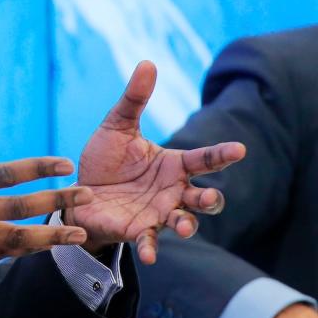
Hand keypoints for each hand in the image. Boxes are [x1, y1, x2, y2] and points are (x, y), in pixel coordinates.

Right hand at [0, 87, 93, 261]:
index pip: (2, 175)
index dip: (36, 168)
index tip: (65, 163)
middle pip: (17, 210)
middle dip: (56, 202)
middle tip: (87, 194)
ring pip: (13, 241)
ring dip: (49, 237)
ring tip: (80, 232)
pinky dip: (25, 250)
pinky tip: (46, 245)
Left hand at [66, 61, 244, 262]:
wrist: (79, 192)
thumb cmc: (105, 160)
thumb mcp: (116, 126)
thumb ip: (134, 100)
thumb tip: (147, 63)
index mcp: (173, 164)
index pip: (204, 159)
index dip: (222, 154)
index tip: (239, 149)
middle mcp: (172, 191)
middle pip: (203, 197)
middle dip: (211, 198)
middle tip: (209, 196)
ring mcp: (158, 213)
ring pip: (185, 221)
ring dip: (187, 224)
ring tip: (181, 225)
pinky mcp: (139, 230)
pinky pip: (151, 242)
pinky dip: (152, 248)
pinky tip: (150, 254)